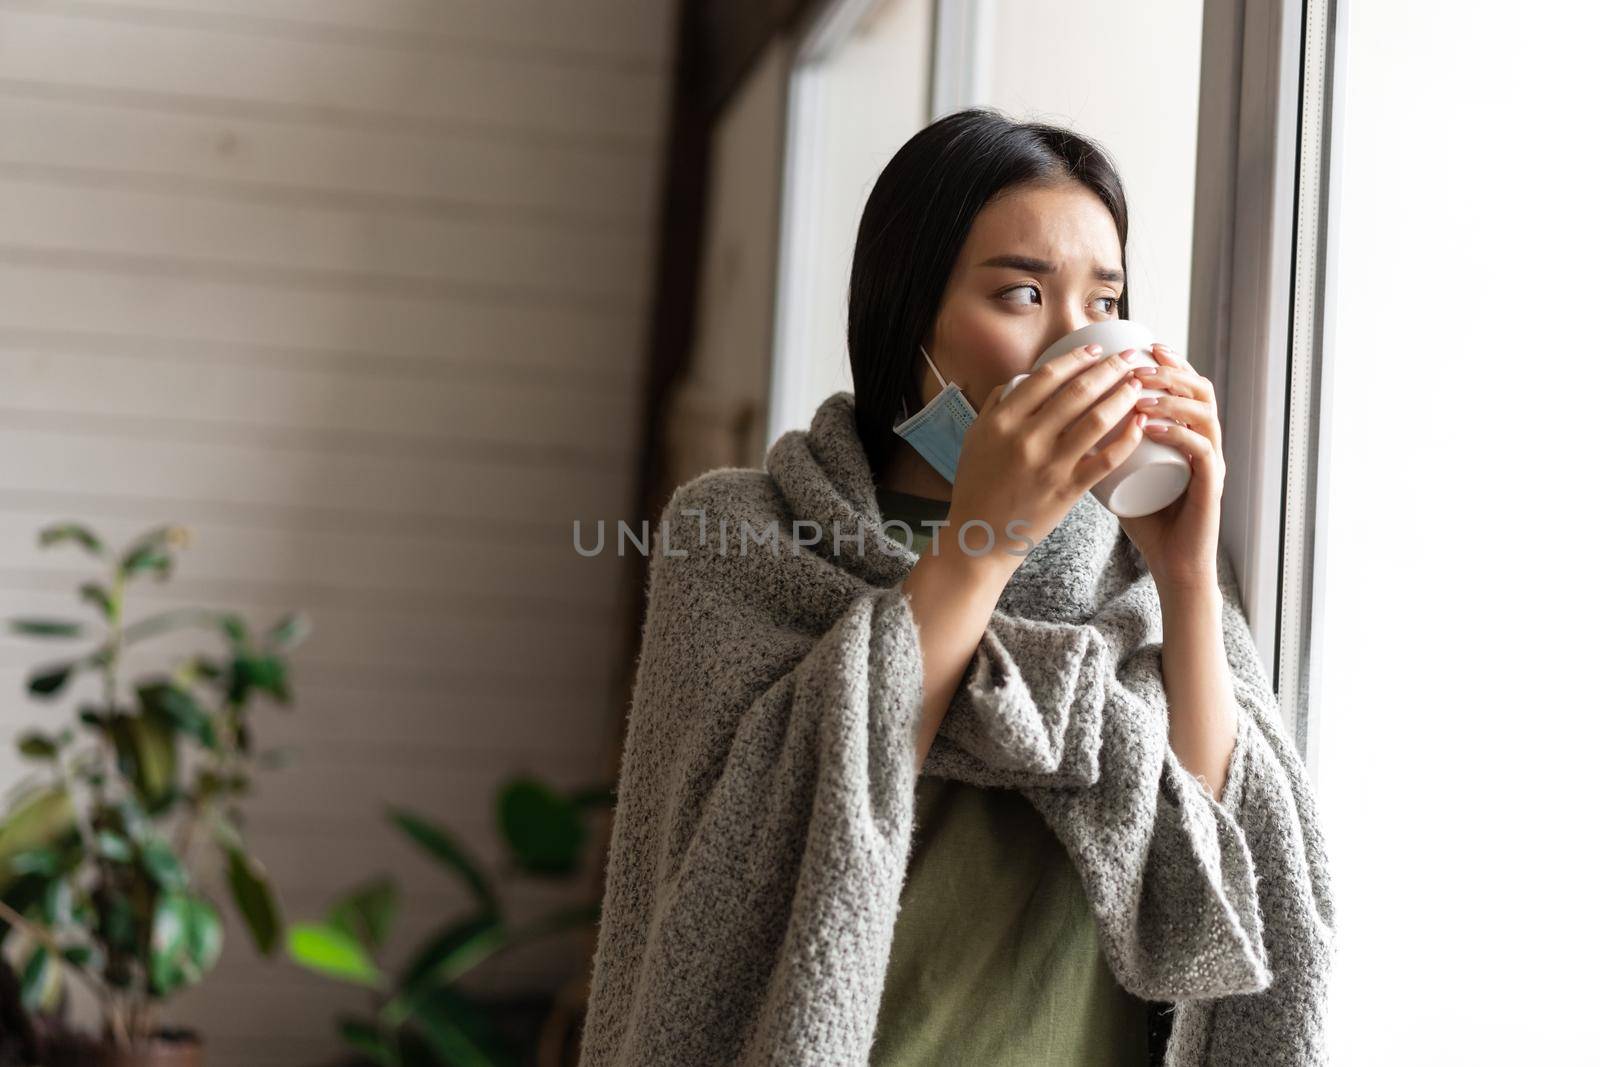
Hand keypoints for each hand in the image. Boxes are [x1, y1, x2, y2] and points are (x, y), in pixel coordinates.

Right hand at [946, 342, 1149, 576]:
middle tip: (1129, 357)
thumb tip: (1023, 379)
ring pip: (1096, 420)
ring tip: (1138, 384)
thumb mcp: (975, 438)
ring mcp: (1049, 466)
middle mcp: (1026, 439)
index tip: (1095, 348)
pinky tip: (1140, 423)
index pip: (1045, 377)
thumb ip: (996, 405)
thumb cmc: (977, 486)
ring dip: (1123, 396)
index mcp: (1002, 421)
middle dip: (1110, 368)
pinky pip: (1105, 460)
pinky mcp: (1067, 490)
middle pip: (1078, 392)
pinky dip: (1127, 439)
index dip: (1075, 357)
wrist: (979, 536)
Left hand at [1115, 342, 1225, 589]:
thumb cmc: (1147, 517)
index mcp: (1188, 433)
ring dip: (1172, 398)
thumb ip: (1102, 447)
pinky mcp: (1211, 486)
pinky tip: (1151, 426)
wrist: (1172, 562)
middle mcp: (1206, 441)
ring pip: (1204, 414)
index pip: (1186, 385)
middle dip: (1171, 370)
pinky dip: (1177, 434)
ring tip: (1139, 392)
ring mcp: (1212, 462)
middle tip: (1141, 361)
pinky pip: (1201, 451)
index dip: (1169, 362)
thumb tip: (1064, 420)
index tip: (1142, 346)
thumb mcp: (1121, 473)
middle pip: (1200, 390)